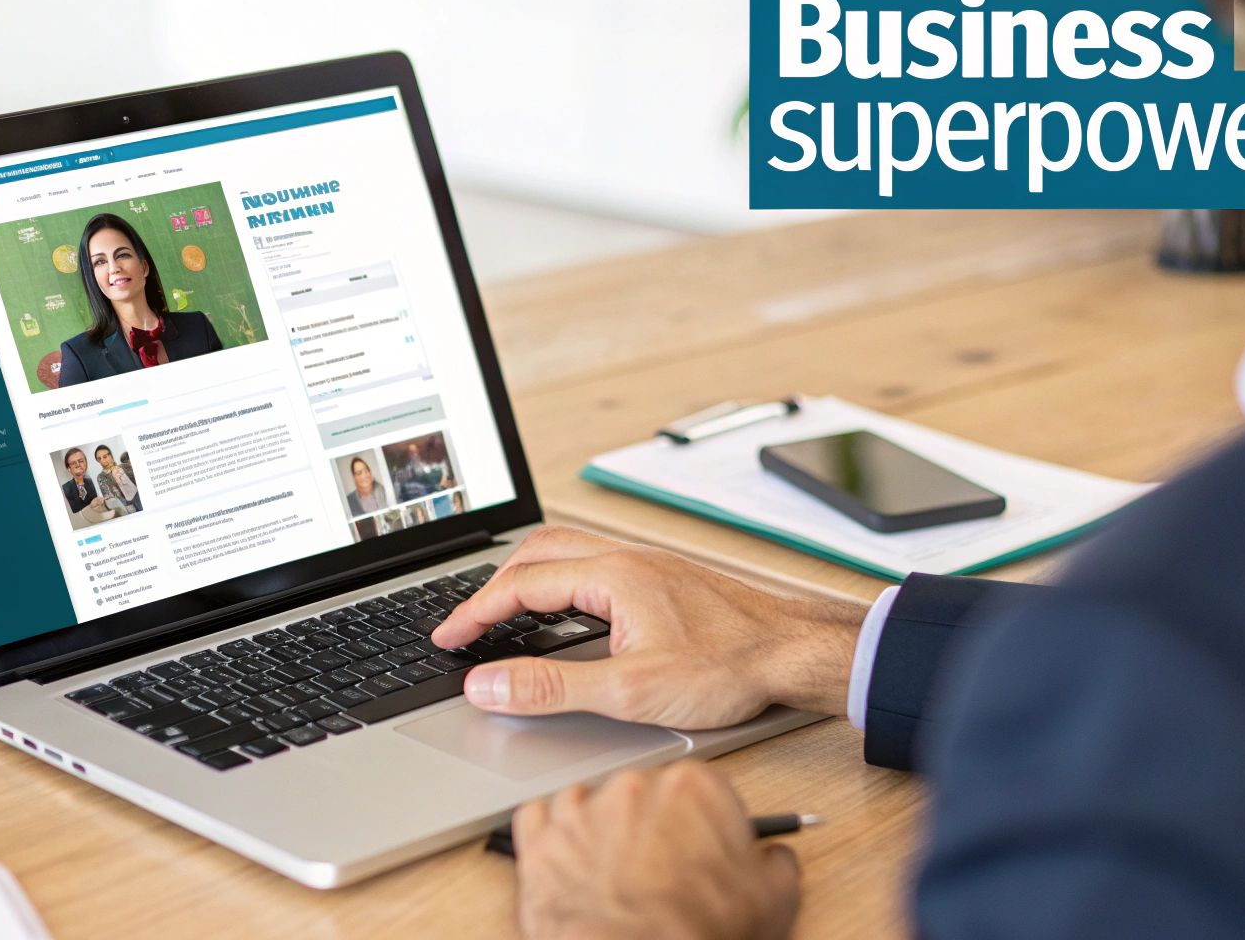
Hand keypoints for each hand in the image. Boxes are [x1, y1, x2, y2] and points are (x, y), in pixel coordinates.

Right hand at [431, 527, 864, 727]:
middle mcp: (627, 559)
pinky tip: (567, 613)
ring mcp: (647, 566)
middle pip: (537, 553)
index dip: (474, 613)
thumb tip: (489, 683)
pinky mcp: (665, 580)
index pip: (520, 585)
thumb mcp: (631, 690)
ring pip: (567, 553)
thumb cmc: (731, 666)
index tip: (446, 638)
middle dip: (492, 586)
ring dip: (526, 577)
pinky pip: (593, 565)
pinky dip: (559, 582)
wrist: (798, 652)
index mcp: (612, 575)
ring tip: (502, 611)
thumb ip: (552, 687)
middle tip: (466, 624)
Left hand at [513, 761, 800, 939]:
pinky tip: (568, 861)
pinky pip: (538, 818)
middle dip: (650, 826)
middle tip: (660, 871)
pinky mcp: (539, 838)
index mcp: (693, 787)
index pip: (702, 789)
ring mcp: (580, 809)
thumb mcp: (773, 899)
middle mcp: (633, 786)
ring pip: (589, 803)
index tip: (702, 846)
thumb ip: (776, 861)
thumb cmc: (695, 934)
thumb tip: (773, 856)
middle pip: (643, 794)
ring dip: (599, 830)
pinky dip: (550, 837)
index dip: (703, 824)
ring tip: (612, 873)